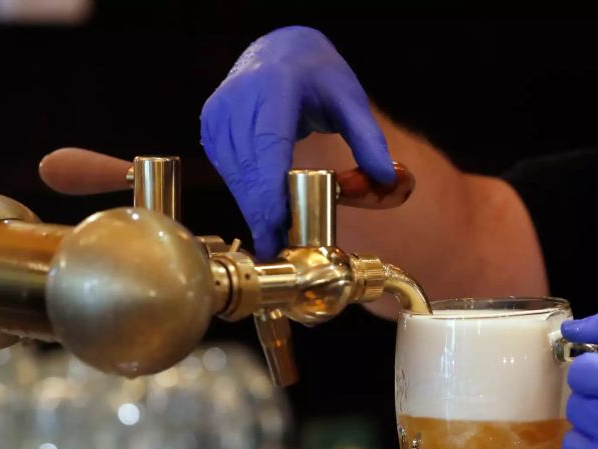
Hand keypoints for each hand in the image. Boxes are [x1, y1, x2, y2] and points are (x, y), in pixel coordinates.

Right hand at [200, 26, 394, 257]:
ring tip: (271, 238)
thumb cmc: (318, 76)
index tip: (276, 227)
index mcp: (276, 86)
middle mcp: (240, 96)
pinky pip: (226, 167)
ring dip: (251, 207)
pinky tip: (261, 211)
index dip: (269, 191)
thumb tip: (385, 179)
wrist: (280, 51)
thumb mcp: (351, 101)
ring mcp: (220, 110)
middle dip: (261, 211)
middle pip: (247, 166)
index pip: (268, 145)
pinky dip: (243, 192)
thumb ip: (369, 140)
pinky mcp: (212, 123)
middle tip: (276, 248)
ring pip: (233, 171)